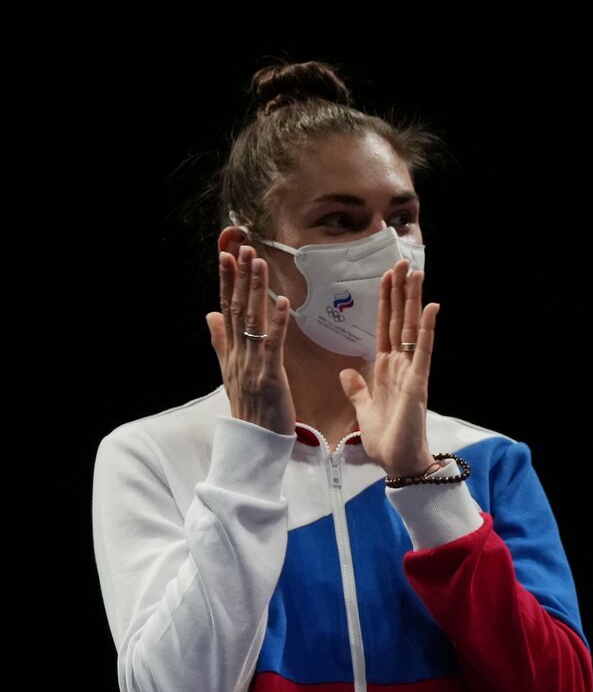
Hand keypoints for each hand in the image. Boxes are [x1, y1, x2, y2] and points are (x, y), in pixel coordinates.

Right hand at [206, 245, 294, 434]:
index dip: (225, 282)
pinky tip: (282, 302)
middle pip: (236, 309)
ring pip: (252, 321)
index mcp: (230, 352)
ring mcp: (251, 364)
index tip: (225, 255)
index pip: (226, 309)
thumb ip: (220, 342)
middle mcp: (237, 354)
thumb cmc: (250, 408)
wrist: (254, 443)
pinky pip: (273, 345)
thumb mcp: (230, 371)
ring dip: (256, 291)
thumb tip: (210, 315)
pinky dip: (277, 323)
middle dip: (239, 277)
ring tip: (259, 263)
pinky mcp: (269, 376)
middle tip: (243, 248)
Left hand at [338, 260, 438, 478]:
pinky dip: (427, 329)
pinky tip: (431, 307)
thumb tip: (347, 372)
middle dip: (400, 291)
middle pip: (400, 319)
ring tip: (416, 272)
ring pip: (411, 328)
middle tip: (402, 261)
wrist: (398, 462)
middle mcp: (401, 365)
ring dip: (413, 300)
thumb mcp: (363, 408)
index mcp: (386, 369)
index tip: (387, 276)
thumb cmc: (386, 439)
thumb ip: (356, 389)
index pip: (385, 326)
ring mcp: (411, 371)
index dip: (385, 301)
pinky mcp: (418, 382)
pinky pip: (423, 351)